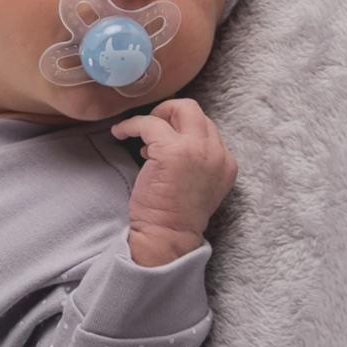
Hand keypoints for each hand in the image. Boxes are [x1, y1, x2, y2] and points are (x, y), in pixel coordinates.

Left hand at [110, 98, 237, 243]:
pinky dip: (131, 125)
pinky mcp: (172, 150)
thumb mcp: (200, 183)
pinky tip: (120, 133)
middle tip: (153, 126)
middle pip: (195, 110)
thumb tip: (170, 132)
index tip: (164, 140)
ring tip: (138, 133)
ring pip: (179, 108)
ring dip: (154, 116)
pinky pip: (148, 123)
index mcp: (226, 162)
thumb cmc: (175, 214)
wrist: (167, 238)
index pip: (206, 127)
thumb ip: (196, 158)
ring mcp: (197, 150)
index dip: (181, 129)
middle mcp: (217, 153)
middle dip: (171, 112)